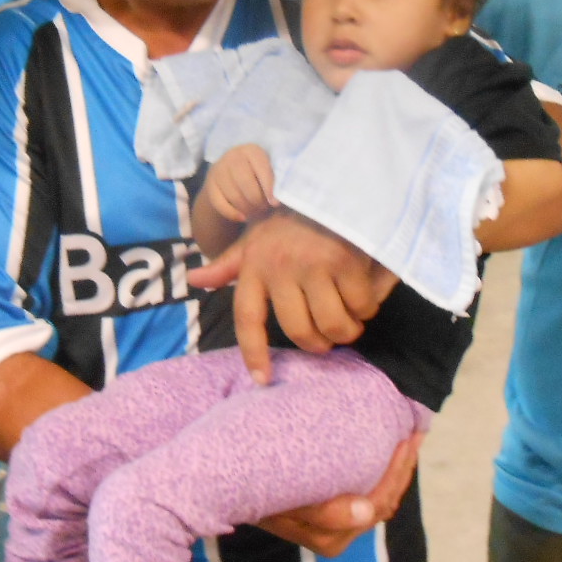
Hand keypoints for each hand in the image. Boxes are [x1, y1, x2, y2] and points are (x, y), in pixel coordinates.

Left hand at [187, 210, 396, 383]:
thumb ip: (229, 264)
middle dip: (318, 345)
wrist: (328, 182)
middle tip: (328, 339)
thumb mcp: (254, 238)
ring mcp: (314, 264)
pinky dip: (366, 310)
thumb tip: (195, 279)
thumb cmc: (289, 218)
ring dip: (345, 331)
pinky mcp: (346, 260)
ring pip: (332, 325)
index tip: (262, 379)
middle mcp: (280, 267)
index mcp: (254, 265)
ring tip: (348, 323)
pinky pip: (360, 306)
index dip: (254, 353)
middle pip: (298, 330)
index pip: (248, 319)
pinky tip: (363, 298)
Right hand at [205, 144, 275, 223]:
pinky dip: (232, 214)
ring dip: (247, 209)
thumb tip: (276, 201)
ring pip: (234, 196)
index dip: (269, 188)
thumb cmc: (256, 173)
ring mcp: (218, 170)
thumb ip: (273, 181)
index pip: (261, 169)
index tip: (274, 203)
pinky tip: (243, 218)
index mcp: (251, 150)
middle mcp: (232, 156)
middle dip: (257, 201)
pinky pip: (220, 204)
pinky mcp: (209, 185)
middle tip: (264, 210)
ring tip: (256, 214)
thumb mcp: (265, 170)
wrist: (230, 173)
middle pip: (246, 184)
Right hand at [258, 433, 422, 556]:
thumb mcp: (285, 496)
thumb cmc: (254, 484)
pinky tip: (388, 449)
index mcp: (329, 535)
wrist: (223, 486)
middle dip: (403, 466)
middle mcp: (336, 538)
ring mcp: (336, 530)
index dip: (398, 470)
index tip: (408, 435)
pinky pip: (368, 498)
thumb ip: (323, 510)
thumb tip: (367, 513)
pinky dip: (382, 473)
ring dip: (396, 469)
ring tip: (408, 435)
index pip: (379, 503)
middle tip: (415, 428)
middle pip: (385, 502)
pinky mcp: (332, 518)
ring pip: (380, 500)